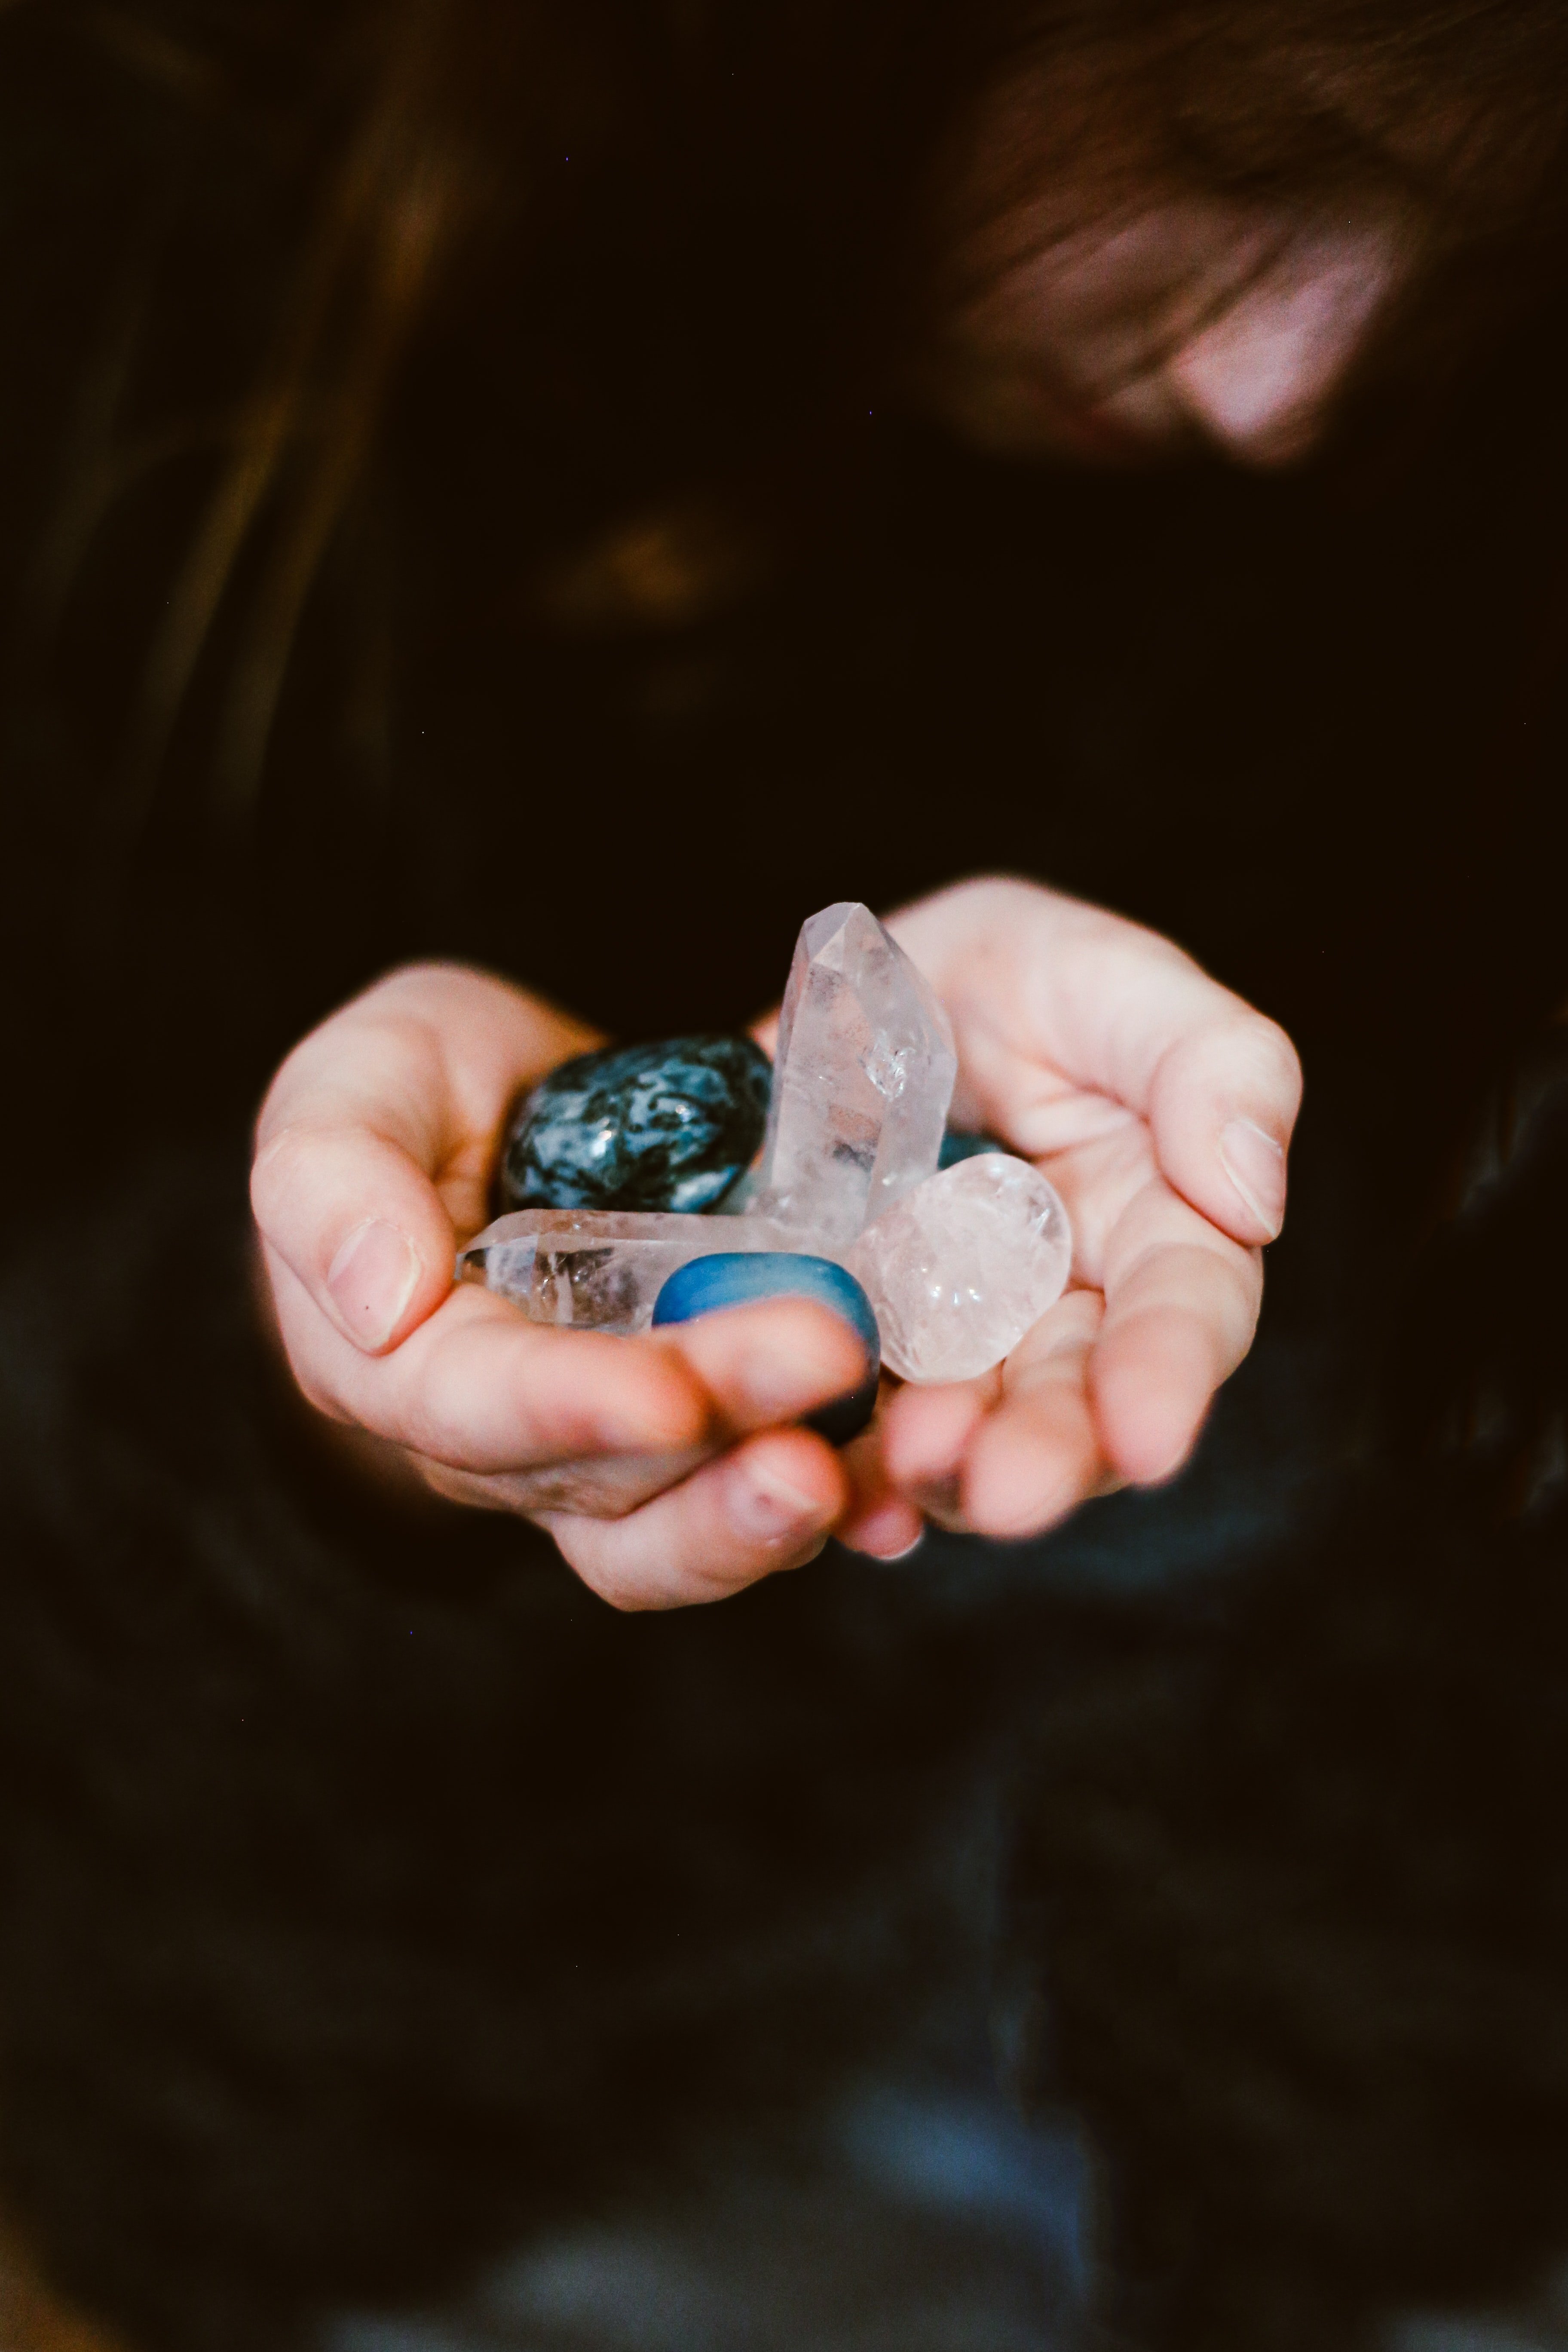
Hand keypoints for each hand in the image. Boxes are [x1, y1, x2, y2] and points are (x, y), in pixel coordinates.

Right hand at [251, 965, 866, 1608]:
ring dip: (766, 1511)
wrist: (513, 1116)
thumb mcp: (358, 1082)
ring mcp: (607, 1461)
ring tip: (854, 1472)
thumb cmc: (417, 1090)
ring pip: (676, 1528)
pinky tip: (899, 1493)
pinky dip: (833, 1506)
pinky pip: (753, 1499)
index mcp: (396, 1362)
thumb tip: (376, 1300)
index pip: (475, 1408)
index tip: (668, 1393)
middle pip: (603, 1474)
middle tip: (824, 1360)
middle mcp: (501, 1445)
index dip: (573, 1407)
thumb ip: (329, 1174)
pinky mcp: (699, 1448)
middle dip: (716, 1428)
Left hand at [833, 878, 1301, 1553]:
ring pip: (963, 1434)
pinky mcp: (849, 1352)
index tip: (1150, 1439)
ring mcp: (950, 1343)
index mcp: (1154, 1228)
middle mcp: (1059, 1312)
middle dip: (1046, 1454)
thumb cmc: (1018, 980)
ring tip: (910, 1471)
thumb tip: (1251, 1196)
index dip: (1167, 1376)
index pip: (1182, 1313)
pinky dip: (842, 1470)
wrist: (862, 994)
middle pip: (1070, 1401)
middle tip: (1008, 1495)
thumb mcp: (1112, 977)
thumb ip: (1210, 1064)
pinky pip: (849, 1431)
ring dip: (942, 1470)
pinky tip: (829, 1491)